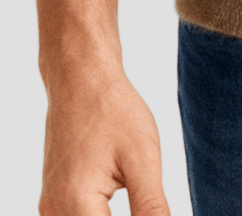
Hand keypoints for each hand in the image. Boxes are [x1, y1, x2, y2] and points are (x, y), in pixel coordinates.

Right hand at [39, 64, 169, 215]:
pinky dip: (98, 214)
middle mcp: (54, 211)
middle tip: (145, 193)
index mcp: (76, 204)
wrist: (81, 79)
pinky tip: (117, 195)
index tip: (151, 205)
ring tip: (134, 189)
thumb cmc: (112, 110)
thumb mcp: (143, 159)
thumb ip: (151, 208)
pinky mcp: (52, 199)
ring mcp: (49, 206)